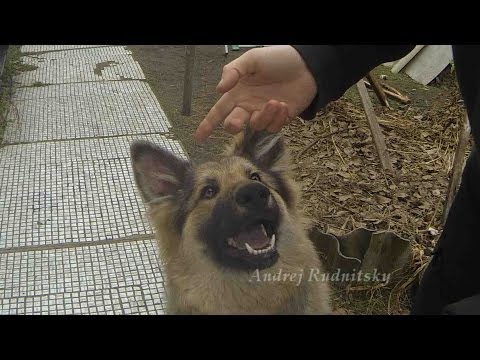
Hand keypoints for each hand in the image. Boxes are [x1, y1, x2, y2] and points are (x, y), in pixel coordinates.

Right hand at [195, 45, 317, 142]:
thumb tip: (219, 89)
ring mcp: (264, 113)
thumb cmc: (278, 59)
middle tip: (240, 120)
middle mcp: (248, 105)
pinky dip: (278, 118)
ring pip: (256, 126)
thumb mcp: (252, 59)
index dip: (207, 124)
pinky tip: (285, 106)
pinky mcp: (279, 119)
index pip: (218, 111)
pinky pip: (273, 127)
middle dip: (234, 124)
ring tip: (276, 102)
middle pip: (233, 124)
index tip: (198, 137)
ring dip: (265, 116)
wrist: (306, 65)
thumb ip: (233, 71)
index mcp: (238, 92)